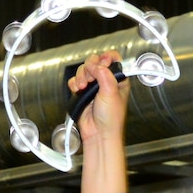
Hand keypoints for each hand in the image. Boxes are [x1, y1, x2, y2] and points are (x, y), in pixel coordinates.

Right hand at [68, 50, 129, 192]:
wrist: (98, 133)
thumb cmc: (111, 119)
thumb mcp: (111, 92)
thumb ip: (104, 74)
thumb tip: (96, 65)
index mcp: (118, 79)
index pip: (112, 58)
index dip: (105, 58)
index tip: (102, 65)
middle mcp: (106, 81)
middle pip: (95, 61)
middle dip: (90, 68)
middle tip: (91, 79)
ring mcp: (93, 86)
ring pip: (83, 70)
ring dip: (81, 76)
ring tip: (84, 87)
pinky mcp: (82, 93)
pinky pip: (75, 81)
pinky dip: (74, 83)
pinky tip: (78, 91)